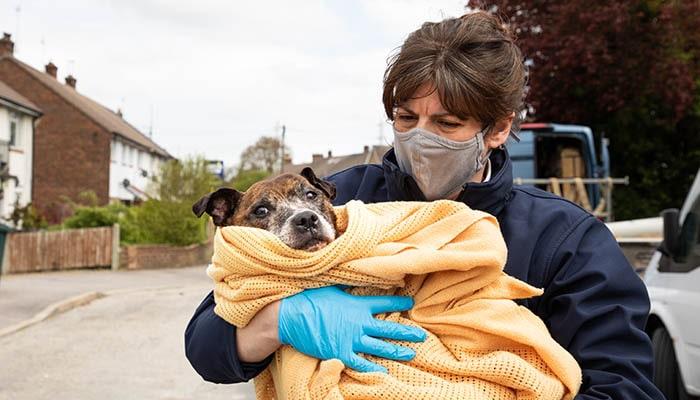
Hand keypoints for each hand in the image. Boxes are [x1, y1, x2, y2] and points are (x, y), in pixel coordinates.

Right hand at [278, 286, 425, 372]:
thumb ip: (349, 288)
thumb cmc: (310, 297)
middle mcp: (359, 323)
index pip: (385, 303)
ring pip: (380, 347)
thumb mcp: (332, 287)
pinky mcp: (340, 353)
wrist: (291, 315)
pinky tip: (384, 372)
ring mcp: (351, 340)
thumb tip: (358, 277)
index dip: (400, 304)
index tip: (411, 304)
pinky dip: (373, 368)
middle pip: (389, 328)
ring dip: (397, 351)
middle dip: (407, 332)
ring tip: (411, 353)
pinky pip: (361, 363)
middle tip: (422, 335)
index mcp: (358, 305)